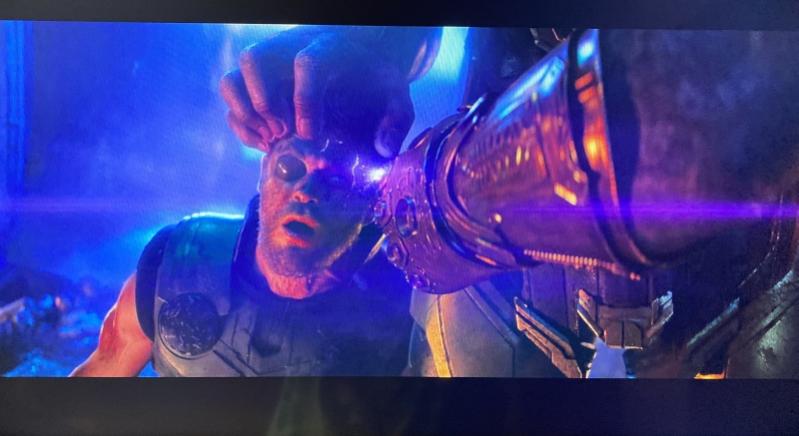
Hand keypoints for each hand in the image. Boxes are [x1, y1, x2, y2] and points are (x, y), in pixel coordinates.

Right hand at [220, 27, 415, 157]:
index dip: (304, 100)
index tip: (310, 134)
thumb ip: (397, 118)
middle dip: (263, 102)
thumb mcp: (395, 94)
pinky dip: (241, 126)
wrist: (357, 63)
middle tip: (283, 133)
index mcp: (327, 49)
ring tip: (271, 140)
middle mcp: (288, 50)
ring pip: (233, 79)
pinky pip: (232, 102)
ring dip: (243, 114)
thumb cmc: (373, 81)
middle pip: (255, 61)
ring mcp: (268, 68)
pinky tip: (265, 145)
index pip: (307, 63)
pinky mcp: (256, 86)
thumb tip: (384, 148)